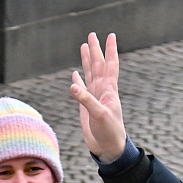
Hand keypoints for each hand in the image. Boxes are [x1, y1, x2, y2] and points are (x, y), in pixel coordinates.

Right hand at [70, 32, 126, 162]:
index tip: (110, 35)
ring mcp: (94, 97)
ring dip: (87, 61)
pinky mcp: (86, 106)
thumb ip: (86, 99)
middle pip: (98, 65)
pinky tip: (75, 75)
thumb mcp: (99, 115)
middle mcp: (102, 90)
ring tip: (84, 47)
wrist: (108, 148)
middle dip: (95, 50)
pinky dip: (78, 80)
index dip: (110, 50)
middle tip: (92, 35)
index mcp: (109, 90)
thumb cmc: (109, 131)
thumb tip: (72, 84)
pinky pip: (82, 89)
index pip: (110, 65)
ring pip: (90, 74)